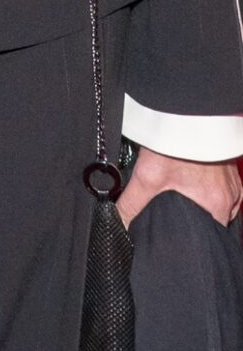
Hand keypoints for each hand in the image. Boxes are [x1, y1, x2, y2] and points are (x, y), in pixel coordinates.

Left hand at [117, 147, 242, 227]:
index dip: (195, 236)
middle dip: (198, 218)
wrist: (186, 114)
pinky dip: (211, 186)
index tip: (182, 233)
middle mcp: (230, 195)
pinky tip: (194, 179)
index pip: (212, 235)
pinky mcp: (228, 165)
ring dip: (205, 201)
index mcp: (218, 205)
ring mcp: (231, 179)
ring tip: (185, 195)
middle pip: (216, 218)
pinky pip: (224, 185)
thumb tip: (118, 222)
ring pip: (220, 201)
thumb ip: (132, 203)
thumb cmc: (174, 143)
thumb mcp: (147, 178)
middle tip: (177, 212)